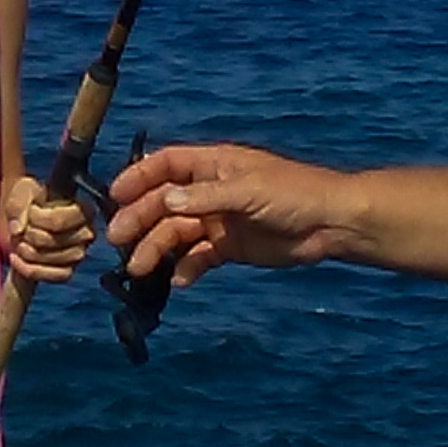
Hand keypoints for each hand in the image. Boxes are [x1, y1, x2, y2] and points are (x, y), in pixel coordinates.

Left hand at [2, 175, 95, 282]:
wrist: (29, 220)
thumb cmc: (32, 201)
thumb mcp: (23, 192)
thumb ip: (18, 204)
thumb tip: (17, 229)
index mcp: (84, 208)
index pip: (57, 221)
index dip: (35, 218)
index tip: (28, 212)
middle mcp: (88, 232)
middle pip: (52, 241)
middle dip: (29, 235)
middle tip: (22, 228)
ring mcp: (80, 254)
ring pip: (51, 260)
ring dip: (27, 252)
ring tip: (19, 241)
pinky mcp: (68, 271)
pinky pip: (50, 276)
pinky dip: (29, 270)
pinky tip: (16, 258)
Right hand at [106, 143, 355, 287]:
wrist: (332, 225)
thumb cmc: (294, 194)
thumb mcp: (247, 190)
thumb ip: (204, 197)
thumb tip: (164, 201)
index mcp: (212, 165)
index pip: (165, 165)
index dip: (138, 177)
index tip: (115, 195)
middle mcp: (207, 191)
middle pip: (162, 203)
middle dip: (139, 219)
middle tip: (117, 240)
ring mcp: (216, 220)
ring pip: (175, 233)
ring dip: (156, 249)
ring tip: (140, 269)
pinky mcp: (227, 247)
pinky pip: (197, 258)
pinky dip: (186, 268)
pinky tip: (178, 281)